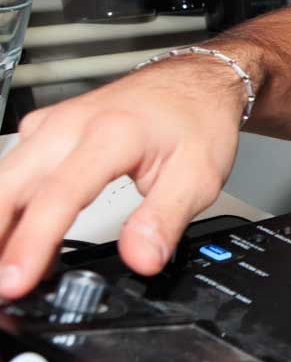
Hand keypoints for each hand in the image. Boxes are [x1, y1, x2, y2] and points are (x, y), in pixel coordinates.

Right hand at [0, 56, 247, 299]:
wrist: (197, 79)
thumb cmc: (197, 120)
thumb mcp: (199, 176)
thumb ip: (165, 220)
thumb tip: (141, 260)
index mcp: (111, 135)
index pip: (59, 196)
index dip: (32, 243)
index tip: (16, 281)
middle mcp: (70, 125)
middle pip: (9, 187)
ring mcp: (51, 125)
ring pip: (2, 179)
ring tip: (0, 271)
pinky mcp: (43, 130)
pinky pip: (10, 171)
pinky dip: (4, 206)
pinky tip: (9, 238)